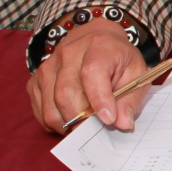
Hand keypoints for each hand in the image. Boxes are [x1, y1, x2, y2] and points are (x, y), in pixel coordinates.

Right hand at [28, 21, 147, 132]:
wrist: (94, 39)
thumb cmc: (117, 59)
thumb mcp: (136, 73)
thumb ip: (130, 99)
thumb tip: (123, 124)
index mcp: (98, 47)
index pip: (92, 73)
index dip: (99, 99)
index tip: (108, 119)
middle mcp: (68, 54)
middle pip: (66, 94)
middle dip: (82, 119)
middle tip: (96, 130)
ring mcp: (48, 67)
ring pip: (51, 106)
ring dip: (68, 123)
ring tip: (84, 126)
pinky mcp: (36, 80)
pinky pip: (40, 110)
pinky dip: (54, 122)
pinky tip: (70, 119)